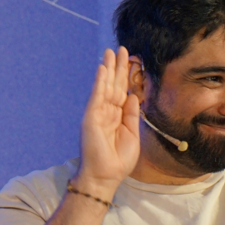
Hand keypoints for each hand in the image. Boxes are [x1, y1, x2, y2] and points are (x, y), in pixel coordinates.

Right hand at [76, 47, 140, 198]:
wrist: (106, 175)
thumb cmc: (119, 159)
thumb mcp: (132, 134)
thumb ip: (132, 115)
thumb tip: (133, 95)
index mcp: (118, 116)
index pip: (123, 92)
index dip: (127, 77)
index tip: (131, 61)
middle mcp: (107, 112)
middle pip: (114, 85)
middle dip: (118, 67)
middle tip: (121, 49)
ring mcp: (98, 113)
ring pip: (104, 87)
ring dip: (108, 69)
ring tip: (111, 52)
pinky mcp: (91, 117)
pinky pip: (96, 96)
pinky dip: (99, 82)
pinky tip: (103, 69)